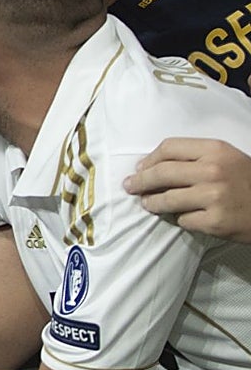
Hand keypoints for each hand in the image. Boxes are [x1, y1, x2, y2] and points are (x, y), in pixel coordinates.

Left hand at [124, 138, 250, 241]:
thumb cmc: (249, 181)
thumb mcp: (228, 158)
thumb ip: (196, 158)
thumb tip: (152, 166)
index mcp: (215, 149)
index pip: (169, 148)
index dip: (149, 159)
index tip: (140, 167)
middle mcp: (212, 171)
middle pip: (161, 173)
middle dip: (140, 181)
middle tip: (129, 187)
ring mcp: (213, 197)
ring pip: (166, 199)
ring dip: (151, 203)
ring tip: (146, 204)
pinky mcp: (214, 221)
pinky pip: (183, 219)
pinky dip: (179, 219)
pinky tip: (181, 217)